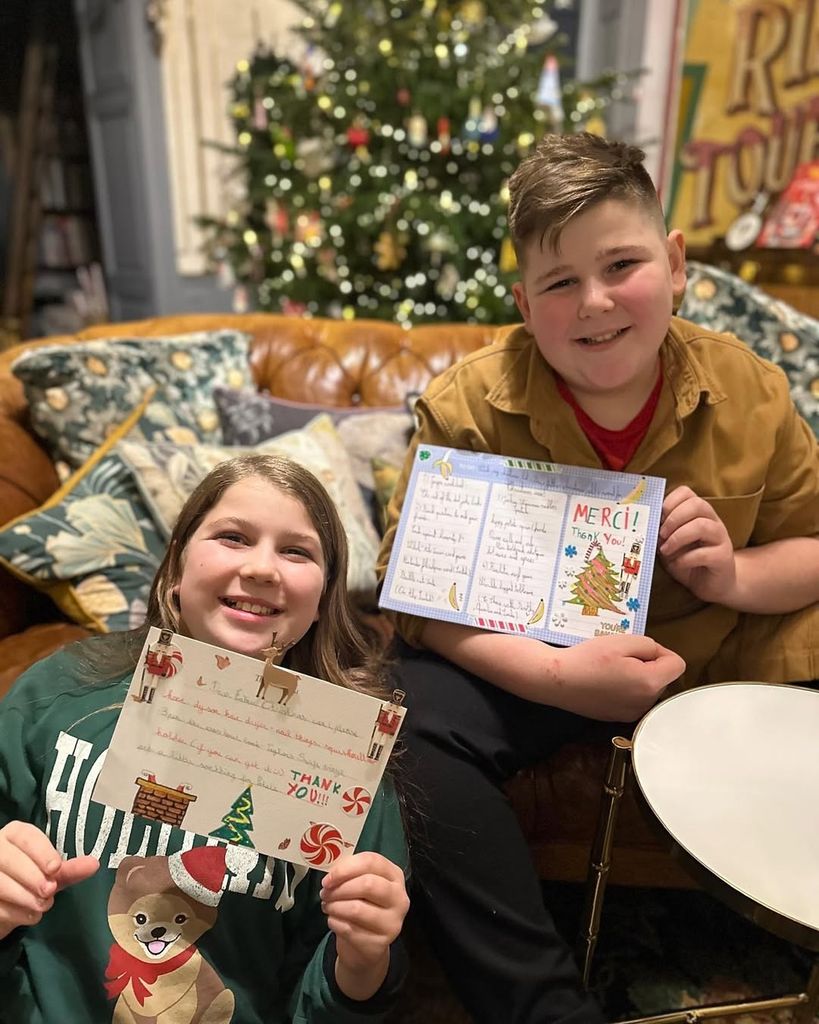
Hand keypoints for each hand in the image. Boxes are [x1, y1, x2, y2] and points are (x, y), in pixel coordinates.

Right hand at [0, 821, 98, 939]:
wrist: (7, 905)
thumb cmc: (30, 880)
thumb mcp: (50, 873)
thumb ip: (69, 869)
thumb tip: (94, 864)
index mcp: (14, 835)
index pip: (25, 836)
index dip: (40, 851)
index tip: (56, 867)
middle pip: (8, 858)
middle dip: (32, 876)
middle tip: (50, 890)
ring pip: (0, 883)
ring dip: (25, 897)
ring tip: (43, 904)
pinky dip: (15, 914)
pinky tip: (30, 915)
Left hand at [321, 851, 408, 1000]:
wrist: (368, 944)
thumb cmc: (363, 905)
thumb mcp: (361, 883)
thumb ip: (350, 873)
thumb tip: (331, 874)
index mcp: (395, 875)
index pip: (371, 861)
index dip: (345, 868)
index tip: (328, 878)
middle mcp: (399, 897)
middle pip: (367, 884)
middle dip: (339, 889)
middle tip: (324, 893)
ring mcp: (392, 922)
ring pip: (356, 909)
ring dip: (334, 906)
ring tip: (327, 906)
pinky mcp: (380, 943)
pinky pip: (349, 930)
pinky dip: (334, 922)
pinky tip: (333, 920)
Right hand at [555, 634, 685, 720]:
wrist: (556, 680)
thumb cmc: (587, 659)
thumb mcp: (622, 641)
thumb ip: (650, 646)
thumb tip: (657, 655)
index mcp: (650, 683)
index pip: (677, 664)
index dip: (661, 652)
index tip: (638, 649)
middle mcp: (645, 703)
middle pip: (663, 678)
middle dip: (648, 665)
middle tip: (620, 658)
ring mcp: (632, 713)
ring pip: (648, 689)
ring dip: (638, 677)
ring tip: (611, 670)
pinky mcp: (619, 717)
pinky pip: (634, 699)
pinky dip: (626, 689)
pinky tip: (605, 683)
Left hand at [659, 486, 735, 602]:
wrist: (711, 583)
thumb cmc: (687, 560)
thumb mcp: (670, 543)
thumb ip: (662, 533)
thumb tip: (647, 525)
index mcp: (699, 513)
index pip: (687, 493)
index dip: (670, 501)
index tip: (658, 516)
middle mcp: (713, 521)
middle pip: (697, 504)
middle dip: (674, 518)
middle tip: (661, 534)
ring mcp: (721, 538)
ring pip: (702, 526)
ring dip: (678, 537)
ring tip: (665, 550)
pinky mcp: (723, 558)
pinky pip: (705, 553)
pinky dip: (685, 558)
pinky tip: (677, 563)